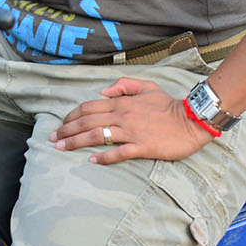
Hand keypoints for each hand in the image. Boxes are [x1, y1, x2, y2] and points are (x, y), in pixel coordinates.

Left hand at [52, 77, 214, 163]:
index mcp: (122, 102)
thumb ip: (124, 85)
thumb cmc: (169, 104)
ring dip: (76, 142)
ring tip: (61, 148)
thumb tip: (102, 92)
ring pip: (97, 136)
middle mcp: (123, 116)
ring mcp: (131, 132)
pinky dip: (103, 157)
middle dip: (67, 130)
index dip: (72, 115)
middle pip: (87, 121)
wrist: (192, 120)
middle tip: (53, 138)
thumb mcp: (147, 86)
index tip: (61, 123)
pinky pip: (118, 152)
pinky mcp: (142, 147)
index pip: (89, 106)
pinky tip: (91, 160)